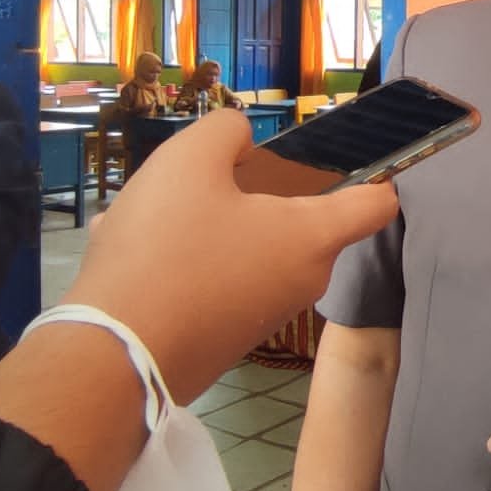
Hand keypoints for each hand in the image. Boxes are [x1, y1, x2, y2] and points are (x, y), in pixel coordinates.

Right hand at [62, 109, 397, 402]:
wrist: (113, 359)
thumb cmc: (164, 252)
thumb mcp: (187, 161)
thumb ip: (224, 131)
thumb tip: (239, 138)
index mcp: (312, 236)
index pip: (377, 203)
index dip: (375, 171)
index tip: (348, 153)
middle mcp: (303, 280)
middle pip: (298, 217)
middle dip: (254, 190)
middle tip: (204, 177)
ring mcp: (266, 314)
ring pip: (247, 245)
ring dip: (204, 223)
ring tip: (148, 217)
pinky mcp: (227, 338)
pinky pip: (217, 280)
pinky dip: (183, 262)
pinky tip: (133, 254)